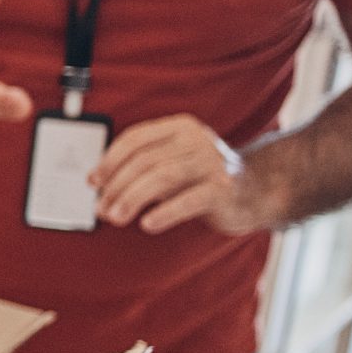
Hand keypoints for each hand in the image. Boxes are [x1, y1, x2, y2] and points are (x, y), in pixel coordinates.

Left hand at [90, 115, 272, 233]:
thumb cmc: (204, 179)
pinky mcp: (224, 188)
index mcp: (180, 127)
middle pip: (145, 161)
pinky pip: (188, 200)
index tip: (93, 182)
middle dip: (116, 186)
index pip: (136, 139)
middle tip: (101, 209)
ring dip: (132, 199)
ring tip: (115, 218)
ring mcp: (213, 162)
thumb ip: (141, 170)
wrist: (258, 192)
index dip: (110, 161)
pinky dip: (164, 212)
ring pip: (161, 177)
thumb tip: (100, 188)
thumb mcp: (172, 165)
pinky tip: (147, 224)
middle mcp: (197, 140)